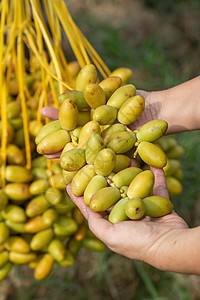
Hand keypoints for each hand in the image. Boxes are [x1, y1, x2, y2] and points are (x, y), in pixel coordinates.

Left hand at [67, 167, 188, 272]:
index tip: (70, 179)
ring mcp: (141, 207)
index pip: (93, 205)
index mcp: (112, 222)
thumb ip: (95, 222)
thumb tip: (85, 206)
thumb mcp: (110, 236)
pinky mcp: (158, 201)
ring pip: (132, 184)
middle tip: (98, 159)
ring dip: (129, 170)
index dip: (81, 193)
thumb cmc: (137, 242)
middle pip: (112, 189)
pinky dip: (155, 173)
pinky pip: (156, 184)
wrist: (169, 245)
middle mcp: (124, 213)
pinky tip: (152, 162)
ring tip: (124, 155)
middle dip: (105, 175)